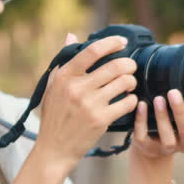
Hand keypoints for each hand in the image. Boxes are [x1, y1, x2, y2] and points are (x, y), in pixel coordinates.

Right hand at [32, 33, 140, 173]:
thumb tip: (71, 36)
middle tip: (131, 67)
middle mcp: (77, 88)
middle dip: (129, 64)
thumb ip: (63, 60)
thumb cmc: (54, 116)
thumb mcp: (52, 86)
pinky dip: (132, 99)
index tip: (122, 42)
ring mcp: (90, 104)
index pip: (92, 51)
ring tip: (129, 84)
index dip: (111, 43)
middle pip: (115, 66)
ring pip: (124, 82)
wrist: (54, 148)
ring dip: (131, 81)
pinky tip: (128, 100)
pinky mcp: (101, 120)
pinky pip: (127, 102)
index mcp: (65, 76)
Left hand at [129, 87, 183, 161]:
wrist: (152, 146)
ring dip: (162, 117)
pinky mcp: (148, 148)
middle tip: (173, 92)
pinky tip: (141, 105)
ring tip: (158, 98)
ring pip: (168, 138)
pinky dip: (142, 120)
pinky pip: (144, 136)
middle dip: (180, 112)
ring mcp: (168, 148)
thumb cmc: (175, 122)